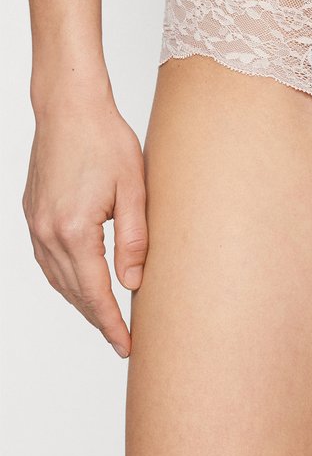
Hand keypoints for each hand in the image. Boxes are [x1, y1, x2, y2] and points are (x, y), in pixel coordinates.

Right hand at [22, 87, 147, 356]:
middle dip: (98, 318)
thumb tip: (134, 284)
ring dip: (81, 300)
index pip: (95, 293)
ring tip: (107, 316)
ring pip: (57, 279)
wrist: (69, 108)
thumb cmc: (105, 139)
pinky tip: (83, 280)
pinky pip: (48, 259)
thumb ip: (135, 239)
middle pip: (73, 292)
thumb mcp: (134, 189)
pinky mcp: (33, 213)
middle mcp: (48, 233)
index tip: (128, 347)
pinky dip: (66, 277)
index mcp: (74, 231)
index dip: (111, 324)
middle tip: (123, 339)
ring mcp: (35, 224)